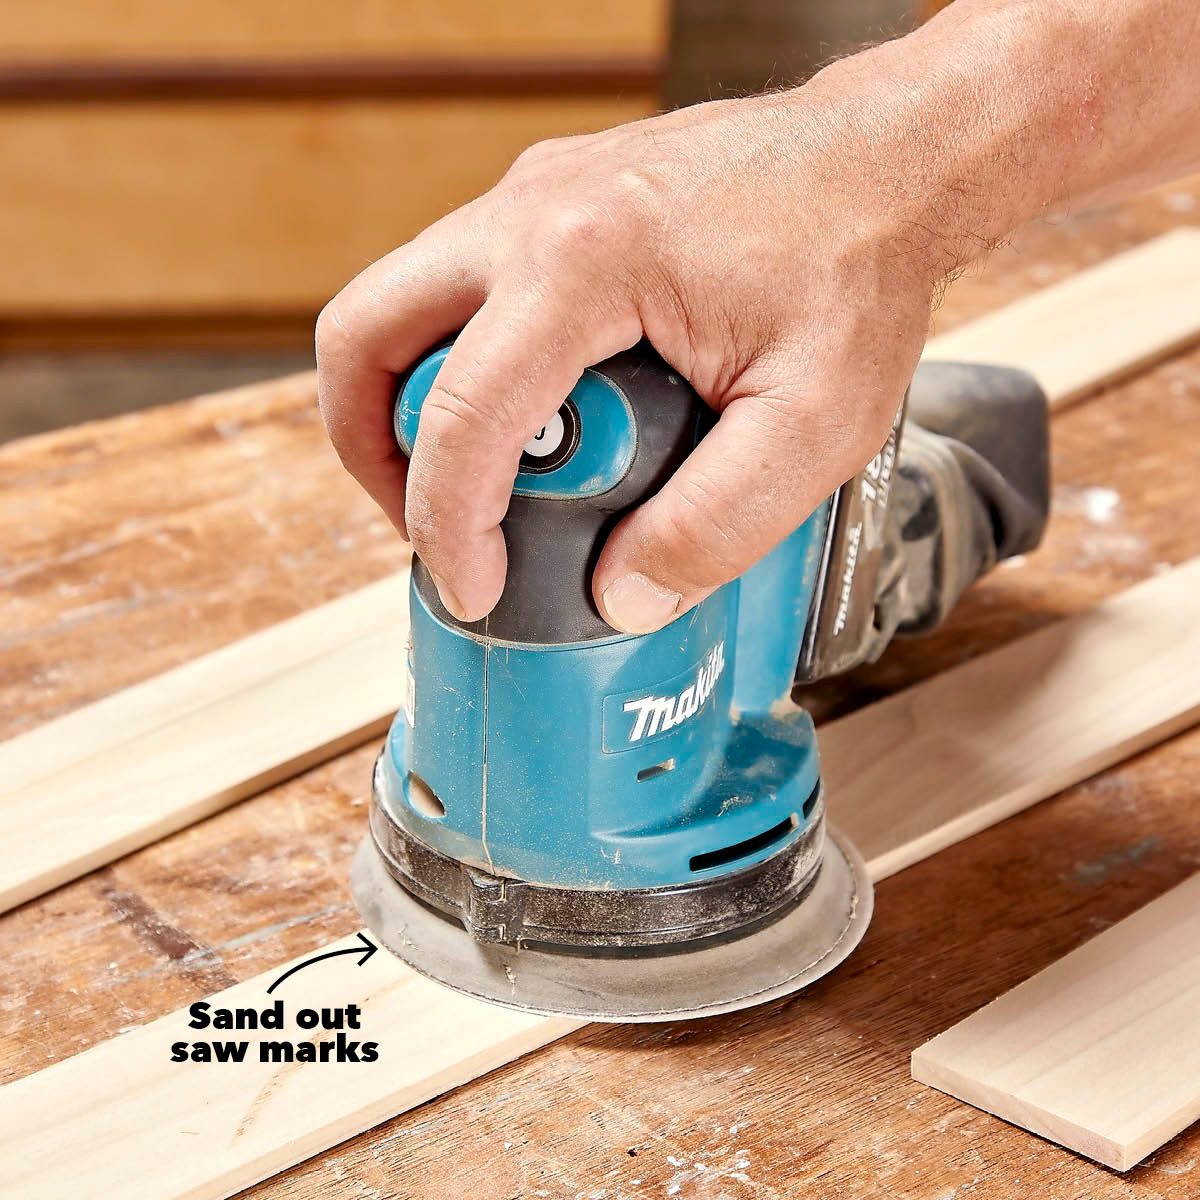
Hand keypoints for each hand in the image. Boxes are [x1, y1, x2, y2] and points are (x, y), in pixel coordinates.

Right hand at [317, 79, 946, 632]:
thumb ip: (714, 525)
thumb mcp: (811, 424)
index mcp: (586, 259)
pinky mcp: (550, 203)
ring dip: (410, 405)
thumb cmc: (860, 265)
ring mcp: (532, 197)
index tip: (473, 588)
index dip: (448, 526)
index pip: (462, 414)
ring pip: (399, 307)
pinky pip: (460, 292)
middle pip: (366, 333)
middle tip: (430, 522)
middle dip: (372, 449)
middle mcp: (531, 212)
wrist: (891, 159)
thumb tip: (620, 594)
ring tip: (479, 483)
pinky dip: (465, 365)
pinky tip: (538, 416)